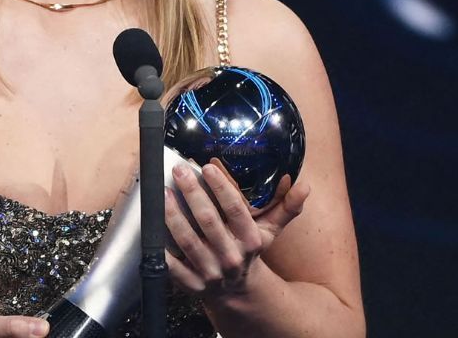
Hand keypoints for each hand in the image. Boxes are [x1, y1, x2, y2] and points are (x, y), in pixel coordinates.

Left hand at [164, 159, 308, 298]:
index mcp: (251, 241)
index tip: (207, 167)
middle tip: (180, 171)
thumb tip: (304, 186)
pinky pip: (173, 267)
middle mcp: (231, 258)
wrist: (237, 290)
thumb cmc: (249, 251)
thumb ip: (286, 208)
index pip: (236, 210)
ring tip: (164, 192)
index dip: (221, 187)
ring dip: (174, 215)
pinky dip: (162, 249)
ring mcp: (211, 273)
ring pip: (188, 241)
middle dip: (193, 193)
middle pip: (208, 222)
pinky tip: (153, 226)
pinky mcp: (192, 285)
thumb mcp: (270, 231)